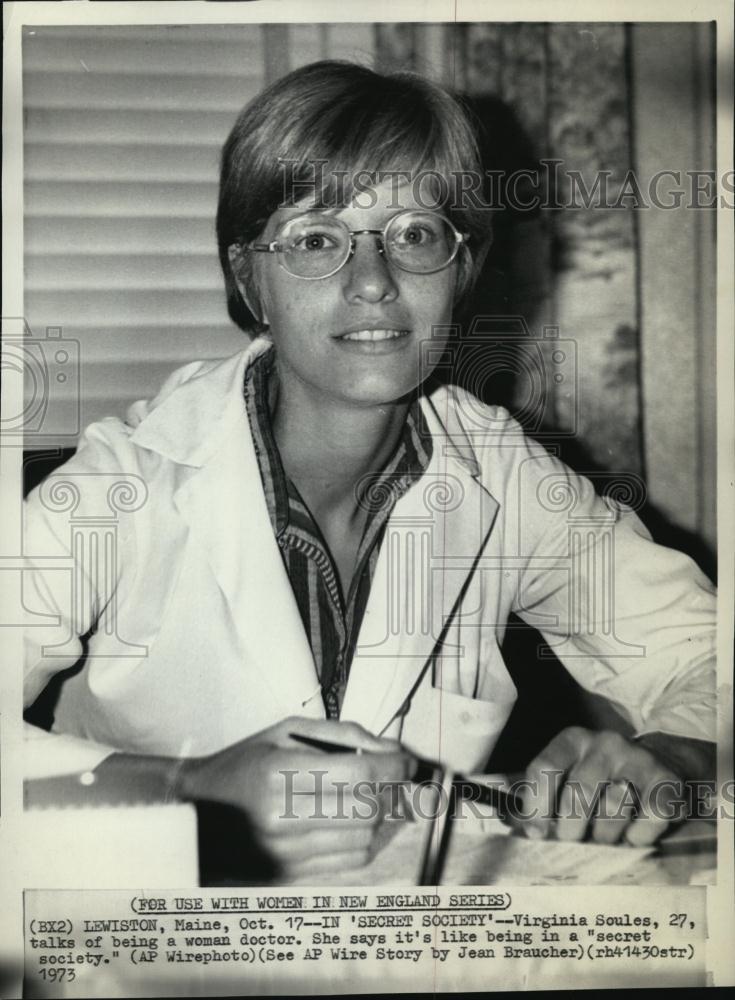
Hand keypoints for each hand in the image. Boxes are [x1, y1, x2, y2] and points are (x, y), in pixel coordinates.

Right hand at [179, 716, 414, 876]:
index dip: (394, 766)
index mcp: (279, 773)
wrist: (194, 810)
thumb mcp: (285, 730)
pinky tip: (369, 822)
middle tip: (401, 777)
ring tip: (387, 797)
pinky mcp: (290, 874)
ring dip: (387, 816)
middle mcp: (282, 816)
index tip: (407, 760)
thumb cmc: (242, 764)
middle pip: (367, 808)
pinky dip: (370, 840)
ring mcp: (286, 851)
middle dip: (395, 790)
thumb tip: (390, 749)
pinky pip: (348, 861)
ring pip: (364, 838)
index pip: (358, 773)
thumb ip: (342, 734)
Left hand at [518, 727, 681, 845]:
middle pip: (578, 792)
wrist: (661, 763)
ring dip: (605, 834)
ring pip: (614, 807)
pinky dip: (640, 834)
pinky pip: (651, 815)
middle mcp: (605, 743)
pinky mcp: (667, 780)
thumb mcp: (569, 773)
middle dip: (571, 828)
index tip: (537, 834)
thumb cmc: (602, 778)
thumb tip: (508, 810)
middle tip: (573, 842)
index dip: (536, 805)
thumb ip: (542, 791)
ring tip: (604, 839)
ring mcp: (638, 758)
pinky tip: (634, 835)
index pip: (544, 768)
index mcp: (573, 740)